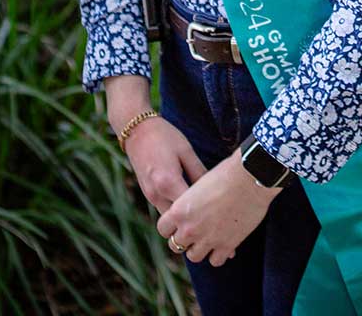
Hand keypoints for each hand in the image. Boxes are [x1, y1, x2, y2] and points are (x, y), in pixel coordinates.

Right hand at [123, 116, 239, 261]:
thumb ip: (199, 172)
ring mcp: (150, 196)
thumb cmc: (164, 136)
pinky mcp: (148, 194)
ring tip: (206, 225)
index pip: (190, 210)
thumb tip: (216, 190)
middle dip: (196, 227)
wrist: (136, 130)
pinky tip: (190, 212)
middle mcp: (157, 194)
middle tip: (217, 231)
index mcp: (168, 182)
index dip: (208, 218)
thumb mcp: (186, 151)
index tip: (225, 223)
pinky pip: (164, 211)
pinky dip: (176, 215)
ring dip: (185, 224)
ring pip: (170, 221)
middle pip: (178, 223)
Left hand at [156, 147, 282, 267]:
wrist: (250, 178)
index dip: (171, 226)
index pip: (163, 229)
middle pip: (175, 245)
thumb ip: (190, 201)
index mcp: (180, 210)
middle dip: (184, 239)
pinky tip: (223, 242)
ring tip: (208, 237)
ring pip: (194, 256)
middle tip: (195, 230)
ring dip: (199, 248)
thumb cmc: (226, 173)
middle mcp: (190, 228)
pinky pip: (215, 261)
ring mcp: (207, 240)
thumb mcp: (200, 184)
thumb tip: (190, 208)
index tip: (179, 222)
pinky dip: (218, 254)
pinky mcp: (226, 246)